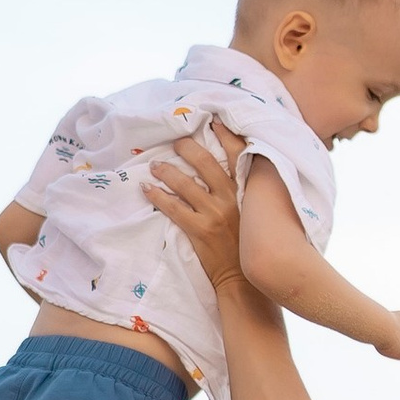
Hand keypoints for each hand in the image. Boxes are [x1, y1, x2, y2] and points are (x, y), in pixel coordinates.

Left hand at [144, 122, 248, 290]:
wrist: (243, 277)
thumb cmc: (246, 243)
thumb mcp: (253, 212)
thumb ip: (243, 191)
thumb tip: (224, 171)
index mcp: (247, 190)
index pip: (238, 154)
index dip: (225, 135)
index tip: (213, 122)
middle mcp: (233, 197)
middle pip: (206, 163)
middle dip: (187, 149)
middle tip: (175, 143)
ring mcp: (216, 213)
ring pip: (185, 184)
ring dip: (166, 172)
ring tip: (154, 166)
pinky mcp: (201, 230)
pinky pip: (174, 207)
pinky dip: (158, 196)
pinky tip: (147, 189)